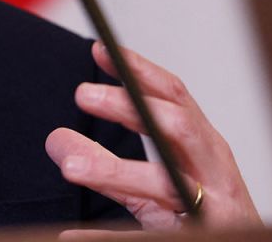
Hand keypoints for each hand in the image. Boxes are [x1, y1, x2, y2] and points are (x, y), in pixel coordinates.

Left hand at [46, 42, 260, 231]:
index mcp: (203, 145)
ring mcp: (215, 208)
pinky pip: (148, 238)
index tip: (100, 49)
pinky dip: (107, 236)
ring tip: (70, 167)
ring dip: (115, 171)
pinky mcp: (202, 237)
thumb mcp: (154, 185)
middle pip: (175, 125)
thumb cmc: (204, 214)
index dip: (138, 70)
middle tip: (82, 93)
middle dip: (130, 105)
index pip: (174, 96)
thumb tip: (56, 139)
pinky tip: (72, 235)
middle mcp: (215, 171)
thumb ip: (107, 162)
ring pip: (167, 183)